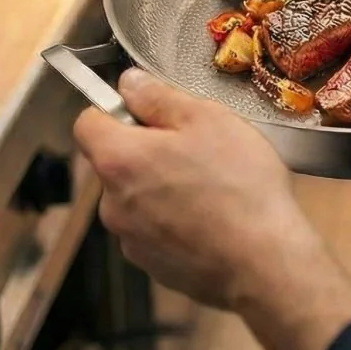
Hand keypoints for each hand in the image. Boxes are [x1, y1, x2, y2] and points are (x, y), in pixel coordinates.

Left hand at [75, 71, 350, 349]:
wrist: (263, 263)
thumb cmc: (238, 182)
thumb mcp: (207, 119)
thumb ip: (159, 97)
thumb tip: (127, 83)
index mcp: (118, 160)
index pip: (87, 122)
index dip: (116, 109)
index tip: (153, 112)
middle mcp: (111, 203)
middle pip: (116, 161)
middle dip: (147, 150)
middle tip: (197, 148)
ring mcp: (130, 240)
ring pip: (135, 196)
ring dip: (160, 186)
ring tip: (211, 187)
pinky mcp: (151, 267)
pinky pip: (153, 229)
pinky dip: (173, 220)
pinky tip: (212, 220)